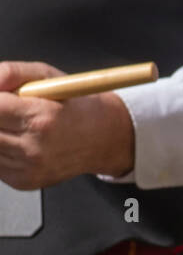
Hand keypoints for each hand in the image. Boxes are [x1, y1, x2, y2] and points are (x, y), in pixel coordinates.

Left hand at [0, 60, 134, 188]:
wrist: (101, 139)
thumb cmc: (74, 106)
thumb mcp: (46, 76)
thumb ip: (11, 73)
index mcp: (40, 118)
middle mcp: (33, 148)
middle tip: (6, 111)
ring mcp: (28, 169)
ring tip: (13, 124)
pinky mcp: (24, 182)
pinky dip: (0, 149)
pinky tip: (16, 140)